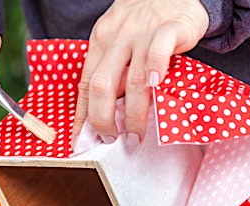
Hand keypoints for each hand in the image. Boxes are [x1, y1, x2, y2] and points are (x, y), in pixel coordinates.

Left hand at [72, 0, 208, 145]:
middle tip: (111, 140)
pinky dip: (157, 71)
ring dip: (132, 114)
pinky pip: (159, 50)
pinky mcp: (169, 28)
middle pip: (101, 85)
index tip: (81, 140)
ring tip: (135, 136)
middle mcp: (115, 39)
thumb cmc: (143, 22)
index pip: (85, 85)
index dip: (82, 115)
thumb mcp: (117, 41)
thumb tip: (106, 111)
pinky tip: (157, 88)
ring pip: (132, 78)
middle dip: (102, 120)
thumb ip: (112, 70)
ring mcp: (141, 34)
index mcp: (99, 44)